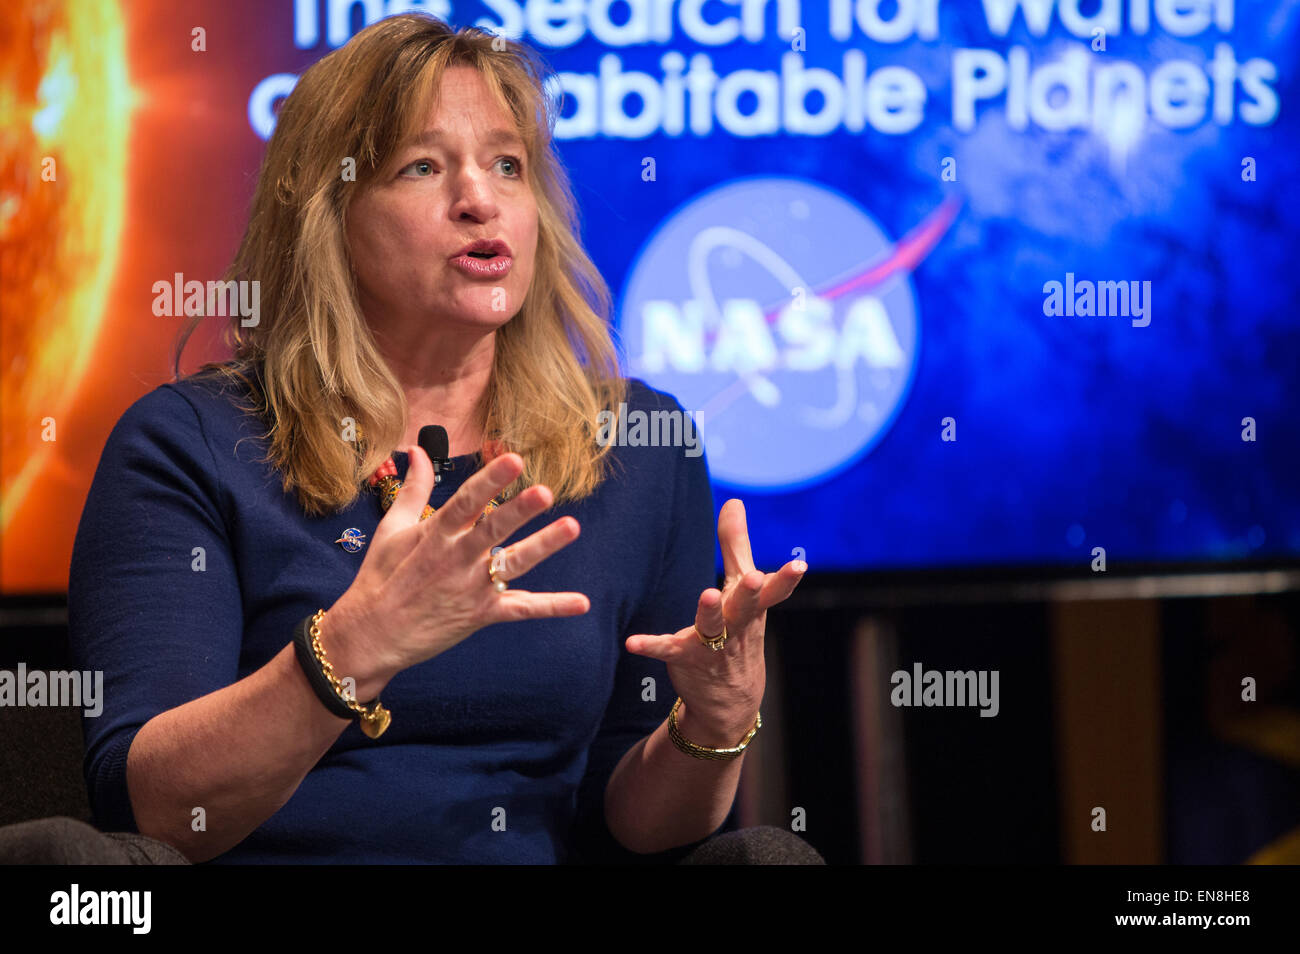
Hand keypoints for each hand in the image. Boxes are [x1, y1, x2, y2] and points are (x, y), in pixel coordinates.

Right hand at [325, 448, 589, 686]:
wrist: (371, 636)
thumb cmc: (381, 577)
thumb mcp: (392, 529)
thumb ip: (414, 489)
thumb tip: (418, 450)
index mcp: (435, 534)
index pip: (466, 500)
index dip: (490, 479)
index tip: (513, 458)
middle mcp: (456, 559)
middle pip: (492, 529)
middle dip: (518, 510)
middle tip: (544, 491)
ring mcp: (471, 588)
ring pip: (513, 564)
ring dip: (542, 546)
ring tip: (572, 527)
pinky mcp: (481, 615)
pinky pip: (521, 609)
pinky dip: (551, 606)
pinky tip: (582, 602)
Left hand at [624, 499, 806, 742]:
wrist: (730, 701)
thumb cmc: (738, 632)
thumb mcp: (740, 590)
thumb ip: (735, 545)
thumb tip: (734, 502)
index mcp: (753, 607)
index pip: (774, 592)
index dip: (787, 579)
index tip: (800, 566)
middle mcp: (737, 625)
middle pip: (746, 607)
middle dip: (751, 592)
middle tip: (754, 578)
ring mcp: (712, 645)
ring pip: (712, 628)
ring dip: (710, 612)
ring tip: (707, 596)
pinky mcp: (685, 658)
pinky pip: (667, 650)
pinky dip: (650, 645)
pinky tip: (632, 642)